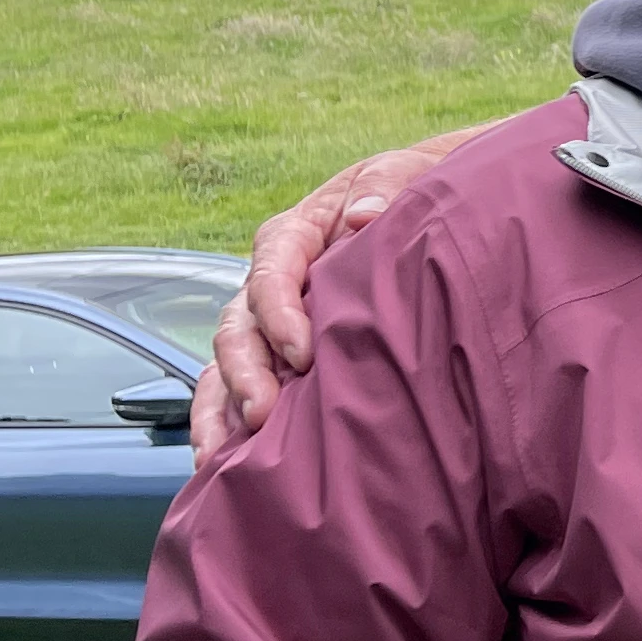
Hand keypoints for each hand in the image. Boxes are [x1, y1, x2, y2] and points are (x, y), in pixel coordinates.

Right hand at [191, 131, 481, 456]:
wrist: (420, 210)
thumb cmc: (409, 192)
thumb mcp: (400, 175)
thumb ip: (383, 189)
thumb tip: (364, 217)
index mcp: (293, 236)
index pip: (271, 272)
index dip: (279, 313)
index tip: (303, 353)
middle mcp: (269, 282)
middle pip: (237, 328)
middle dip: (245, 373)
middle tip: (264, 414)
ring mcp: (267, 322)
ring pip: (224, 365)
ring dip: (222, 409)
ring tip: (222, 456)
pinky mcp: (276, 355)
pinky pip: (235, 388)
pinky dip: (224, 423)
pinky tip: (222, 465)